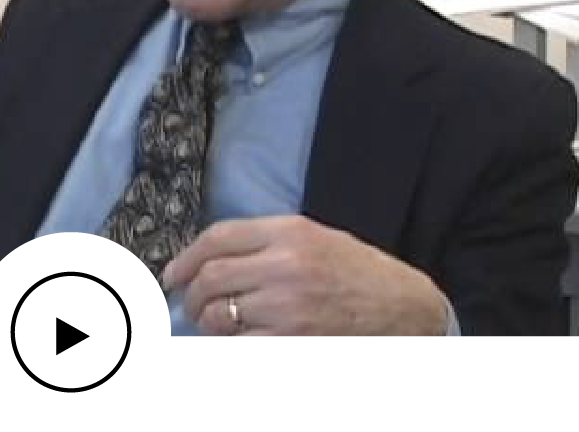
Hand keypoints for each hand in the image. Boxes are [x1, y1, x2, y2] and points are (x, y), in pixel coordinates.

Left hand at [162, 216, 448, 334]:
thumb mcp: (314, 237)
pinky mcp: (294, 341)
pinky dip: (229, 346)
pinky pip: (240, 347)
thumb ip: (265, 241)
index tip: (173, 275)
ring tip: (215, 324)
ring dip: (208, 323)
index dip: (186, 258)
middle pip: (211, 278)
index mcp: (289, 232)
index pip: (218, 238)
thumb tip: (209, 258)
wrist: (405, 309)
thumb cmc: (357, 272)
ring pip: (219, 316)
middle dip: (191, 295)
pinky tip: (234, 343)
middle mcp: (286, 265)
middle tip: (190, 305)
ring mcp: (289, 306)